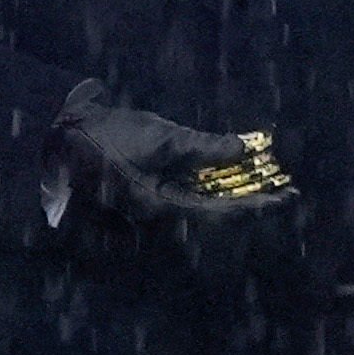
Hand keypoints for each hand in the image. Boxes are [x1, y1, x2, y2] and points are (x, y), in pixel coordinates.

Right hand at [54, 80, 289, 225]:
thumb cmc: (112, 136)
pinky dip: (213, 187)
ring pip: (205, 206)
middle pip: (217, 216)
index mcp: (163, 209)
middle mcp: (160, 218)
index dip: (258, 205)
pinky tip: (231, 174)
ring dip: (235, 193)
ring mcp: (154, 208)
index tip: (288, 196)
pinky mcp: (149, 194)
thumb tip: (246, 148)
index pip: (223, 214)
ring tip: (265, 179)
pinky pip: (190, 197)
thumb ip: (206, 147)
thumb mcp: (163, 137)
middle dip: (251, 201)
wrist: (64, 135)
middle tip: (283, 188)